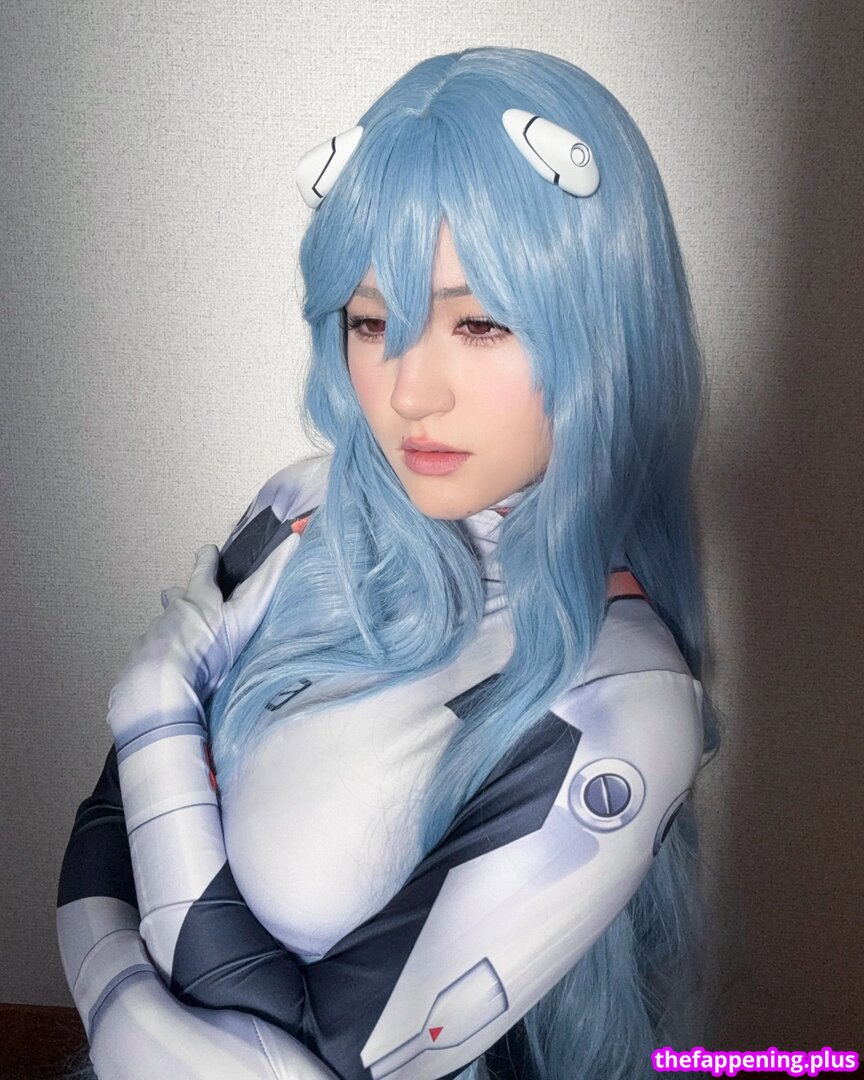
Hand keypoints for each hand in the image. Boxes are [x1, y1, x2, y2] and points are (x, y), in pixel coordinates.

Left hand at [108, 537, 297, 746]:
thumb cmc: (207, 651)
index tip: (208, 551)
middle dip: (183, 598)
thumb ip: (268, 579)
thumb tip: (294, 540)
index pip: (204, 568)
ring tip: (184, 649)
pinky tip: (168, 671)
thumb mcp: (244, 616)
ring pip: (163, 624)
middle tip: (193, 609)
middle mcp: (173, 611)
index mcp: (199, 598)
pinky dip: (159, 657)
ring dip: (172, 631)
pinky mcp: (140, 658)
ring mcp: (153, 634)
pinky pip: (149, 651)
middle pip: (176, 596)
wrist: (161, 685)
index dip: (208, 559)